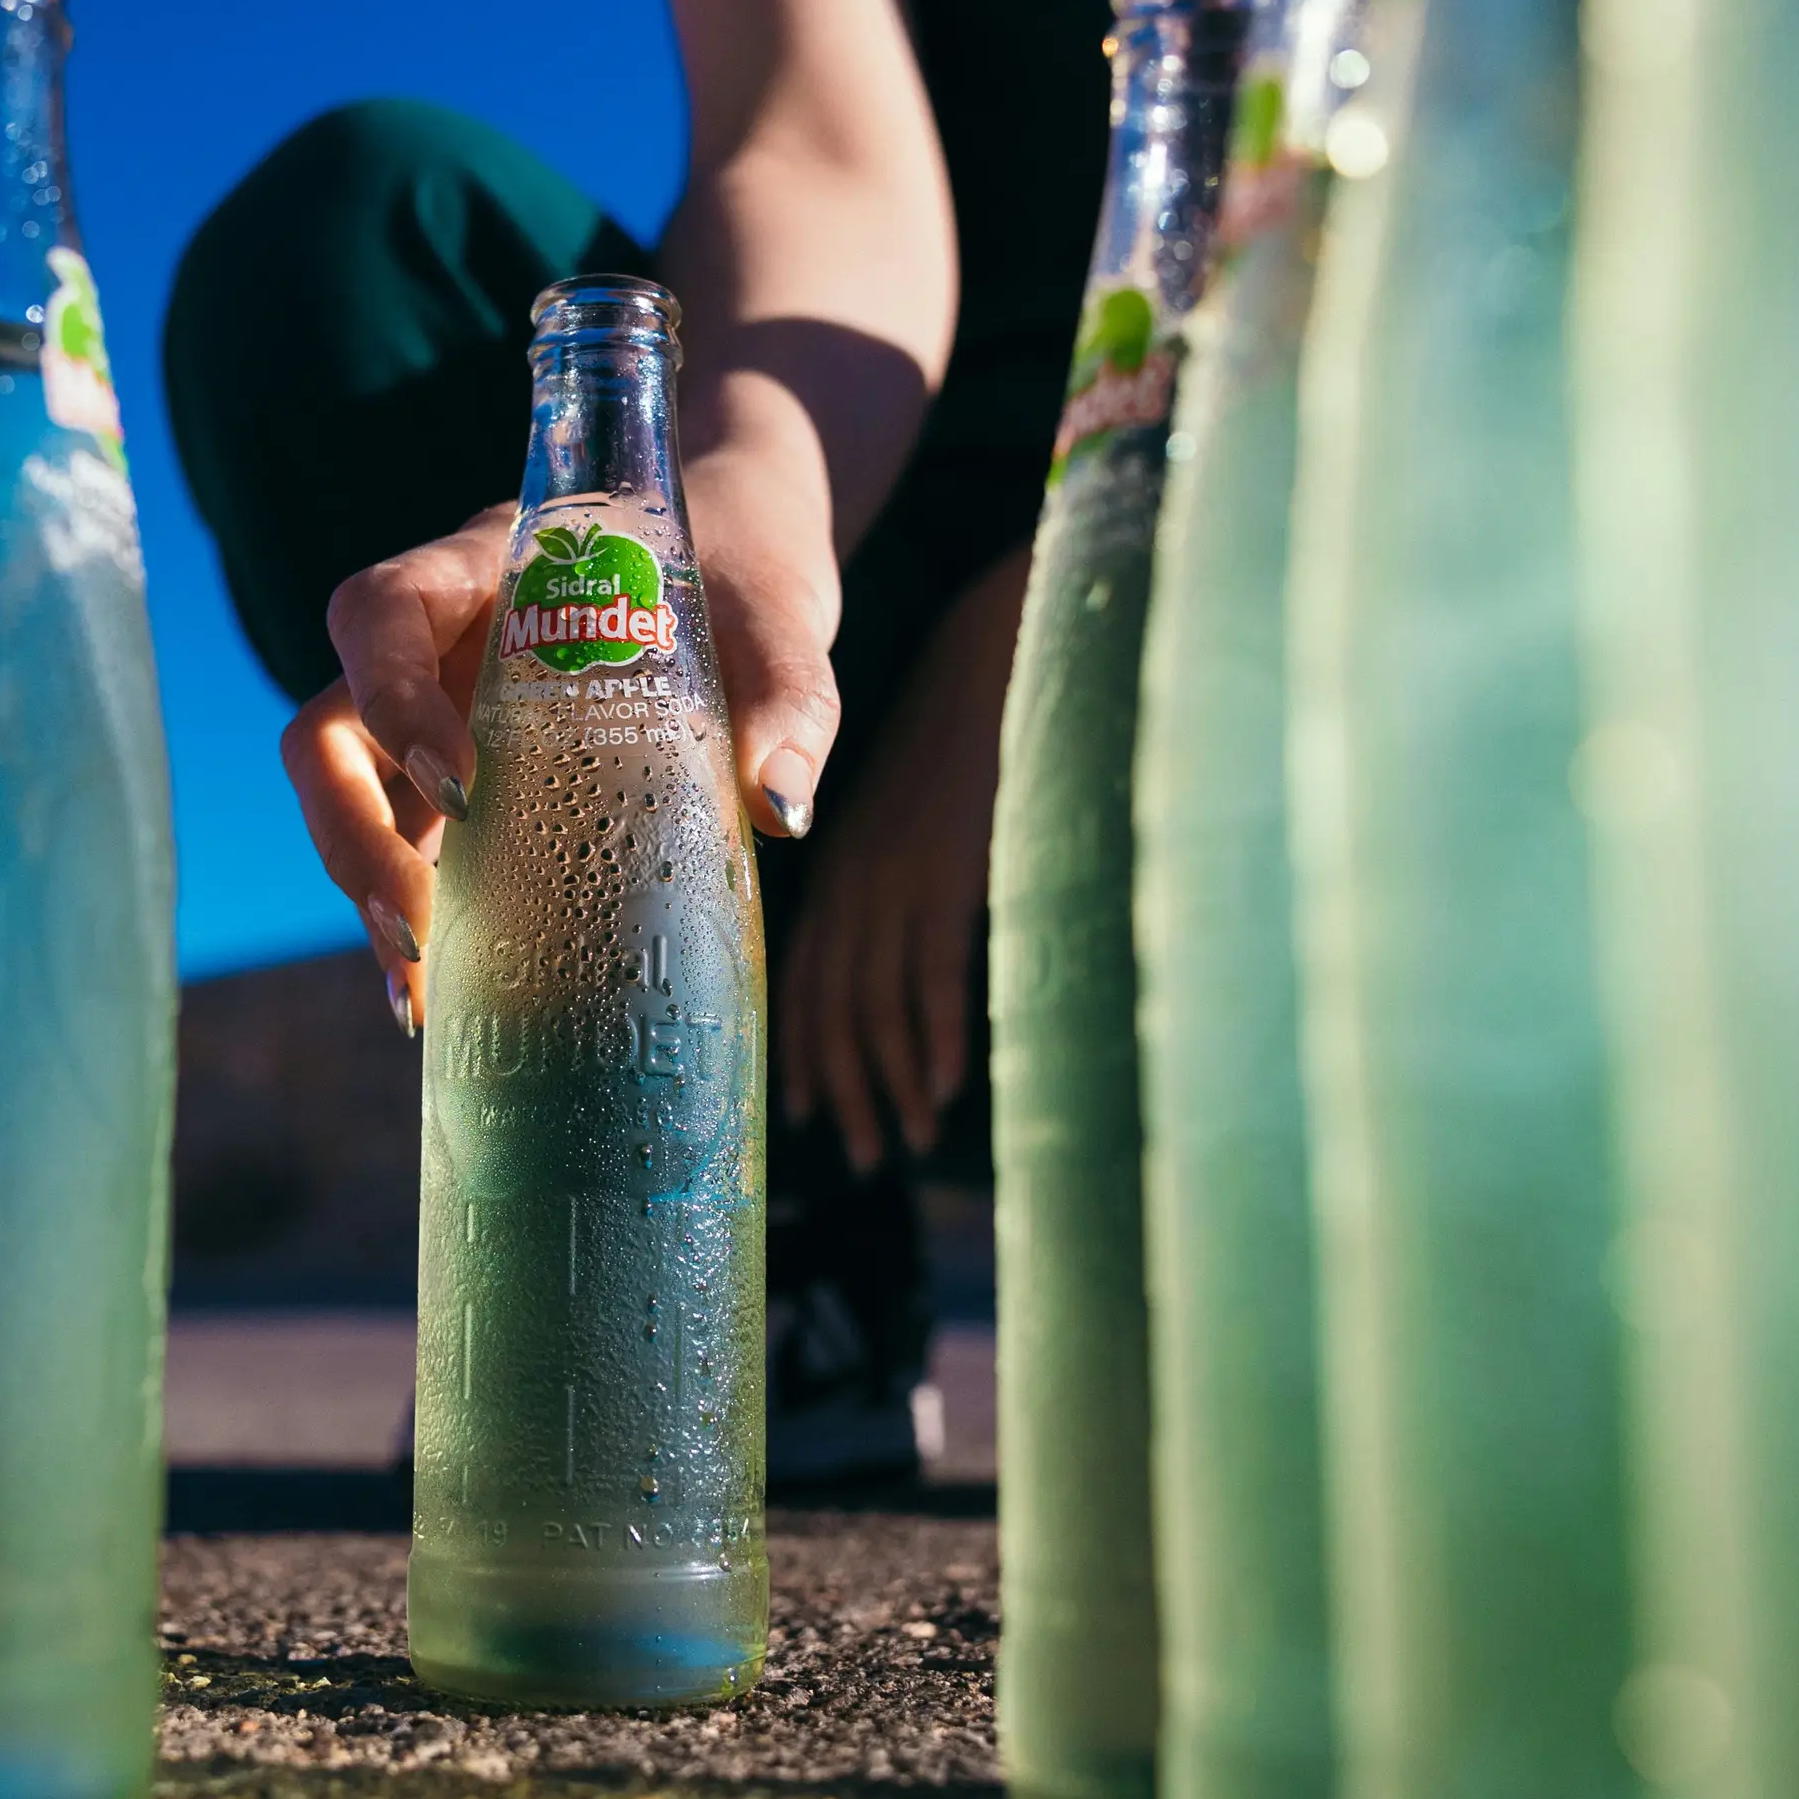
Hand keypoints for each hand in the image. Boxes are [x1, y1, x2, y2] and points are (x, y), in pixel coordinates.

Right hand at [284, 456, 848, 1030]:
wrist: (741, 560)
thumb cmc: (742, 567)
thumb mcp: (776, 617)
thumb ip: (787, 693)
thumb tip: (780, 807)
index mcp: (486, 570)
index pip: (381, 612)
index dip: (391, 698)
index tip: (463, 787)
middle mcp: (438, 645)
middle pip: (327, 732)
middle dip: (351, 837)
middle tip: (416, 929)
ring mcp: (442, 716)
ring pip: (351, 799)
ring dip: (368, 892)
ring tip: (418, 993)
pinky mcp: (470, 784)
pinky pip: (412, 847)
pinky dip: (421, 920)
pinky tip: (443, 1002)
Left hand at [773, 545, 1026, 1171]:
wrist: (994, 647)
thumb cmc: (958, 726)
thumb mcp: (909, 802)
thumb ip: (896, 868)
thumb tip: (895, 932)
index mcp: (838, 858)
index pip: (805, 973)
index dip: (804, 1046)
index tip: (808, 1110)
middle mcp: (851, 870)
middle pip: (830, 1000)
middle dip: (845, 1084)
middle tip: (864, 1152)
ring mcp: (895, 870)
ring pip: (872, 999)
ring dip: (887, 1079)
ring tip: (900, 1141)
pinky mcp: (944, 863)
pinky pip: (929, 967)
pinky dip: (930, 1034)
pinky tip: (938, 1085)